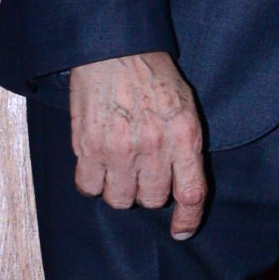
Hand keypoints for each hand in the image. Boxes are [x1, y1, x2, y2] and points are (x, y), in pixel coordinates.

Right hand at [69, 51, 207, 237]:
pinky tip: (97, 164)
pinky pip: (88, 187)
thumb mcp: (185, 106)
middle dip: (148, 191)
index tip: (182, 231)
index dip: (188, 219)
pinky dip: (93, 181)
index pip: (191, 193)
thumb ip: (185, 146)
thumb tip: (181, 185)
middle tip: (142, 170)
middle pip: (152, 200)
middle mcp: (153, 146)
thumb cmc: (152, 75)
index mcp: (184, 135)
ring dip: (120, 189)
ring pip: (119, 199)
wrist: (114, 48)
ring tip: (119, 166)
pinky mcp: (87, 145)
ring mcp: (118, 148)